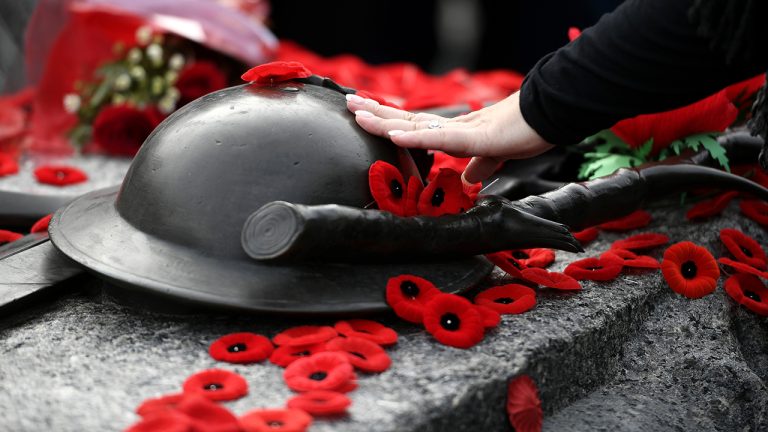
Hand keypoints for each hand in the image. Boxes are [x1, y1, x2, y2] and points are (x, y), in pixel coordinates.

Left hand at [346, 91, 554, 182]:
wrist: (551, 117)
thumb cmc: (524, 131)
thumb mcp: (495, 155)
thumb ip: (479, 166)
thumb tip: (470, 178)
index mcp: (455, 132)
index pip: (414, 126)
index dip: (389, 121)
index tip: (365, 115)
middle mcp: (452, 127)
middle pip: (406, 119)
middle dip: (376, 113)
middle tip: (348, 103)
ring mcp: (462, 131)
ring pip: (416, 125)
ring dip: (385, 121)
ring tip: (358, 113)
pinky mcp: (476, 138)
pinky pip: (441, 139)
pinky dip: (416, 137)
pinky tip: (394, 134)